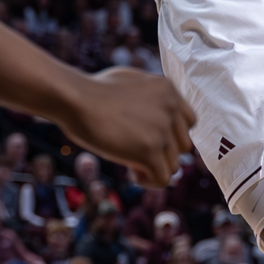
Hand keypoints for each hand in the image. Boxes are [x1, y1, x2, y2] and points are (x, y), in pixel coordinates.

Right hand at [54, 68, 193, 186]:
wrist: (75, 99)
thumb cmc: (93, 90)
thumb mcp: (131, 82)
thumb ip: (151, 98)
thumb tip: (158, 120)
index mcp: (169, 90)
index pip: (188, 122)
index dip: (170, 136)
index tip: (148, 140)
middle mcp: (172, 108)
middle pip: (183, 146)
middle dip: (162, 153)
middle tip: (136, 153)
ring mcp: (163, 130)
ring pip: (174, 165)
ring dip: (153, 168)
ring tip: (130, 163)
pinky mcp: (150, 151)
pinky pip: (162, 179)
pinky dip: (148, 181)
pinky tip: (131, 172)